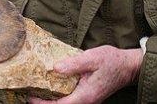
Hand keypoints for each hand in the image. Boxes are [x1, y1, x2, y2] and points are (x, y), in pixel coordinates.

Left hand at [28, 45, 142, 103]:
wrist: (128, 66)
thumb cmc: (112, 61)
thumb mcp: (91, 58)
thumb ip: (73, 64)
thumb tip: (55, 68)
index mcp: (85, 96)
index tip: (30, 96)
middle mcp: (85, 101)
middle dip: (44, 103)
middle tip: (29, 92)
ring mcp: (87, 99)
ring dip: (50, 99)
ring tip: (36, 89)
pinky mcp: (87, 95)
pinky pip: (69, 99)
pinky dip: (59, 95)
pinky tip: (51, 85)